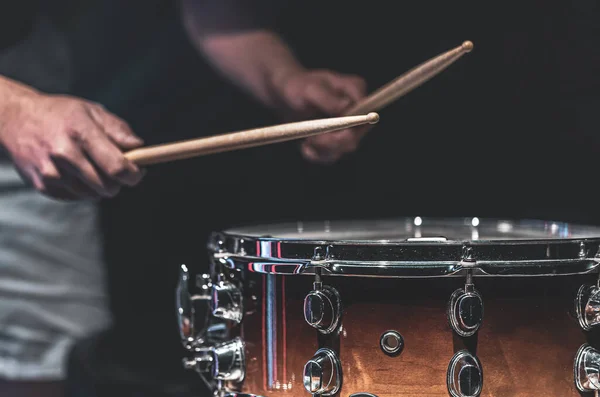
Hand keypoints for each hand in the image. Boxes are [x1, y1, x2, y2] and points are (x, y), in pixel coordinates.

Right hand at [0, 89, 144, 199]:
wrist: (17, 118)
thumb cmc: (62, 114)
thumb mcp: (92, 111)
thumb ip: (119, 130)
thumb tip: (140, 148)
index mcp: (81, 132)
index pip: (117, 167)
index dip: (133, 175)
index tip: (138, 172)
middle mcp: (64, 153)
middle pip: (107, 186)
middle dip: (118, 181)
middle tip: (115, 169)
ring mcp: (51, 172)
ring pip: (93, 195)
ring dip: (98, 185)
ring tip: (90, 165)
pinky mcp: (42, 185)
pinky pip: (76, 197)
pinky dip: (81, 189)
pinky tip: (74, 171)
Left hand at [275, 69, 371, 163]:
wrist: (285, 96)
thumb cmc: (298, 86)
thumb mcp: (310, 89)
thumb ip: (328, 98)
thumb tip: (347, 106)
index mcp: (355, 90)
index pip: (365, 114)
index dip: (352, 128)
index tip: (333, 133)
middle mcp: (356, 111)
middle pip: (355, 137)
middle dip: (333, 142)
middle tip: (312, 139)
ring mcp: (348, 127)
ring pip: (343, 149)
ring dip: (323, 149)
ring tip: (306, 140)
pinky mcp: (336, 140)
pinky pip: (331, 155)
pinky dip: (317, 154)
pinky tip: (306, 146)